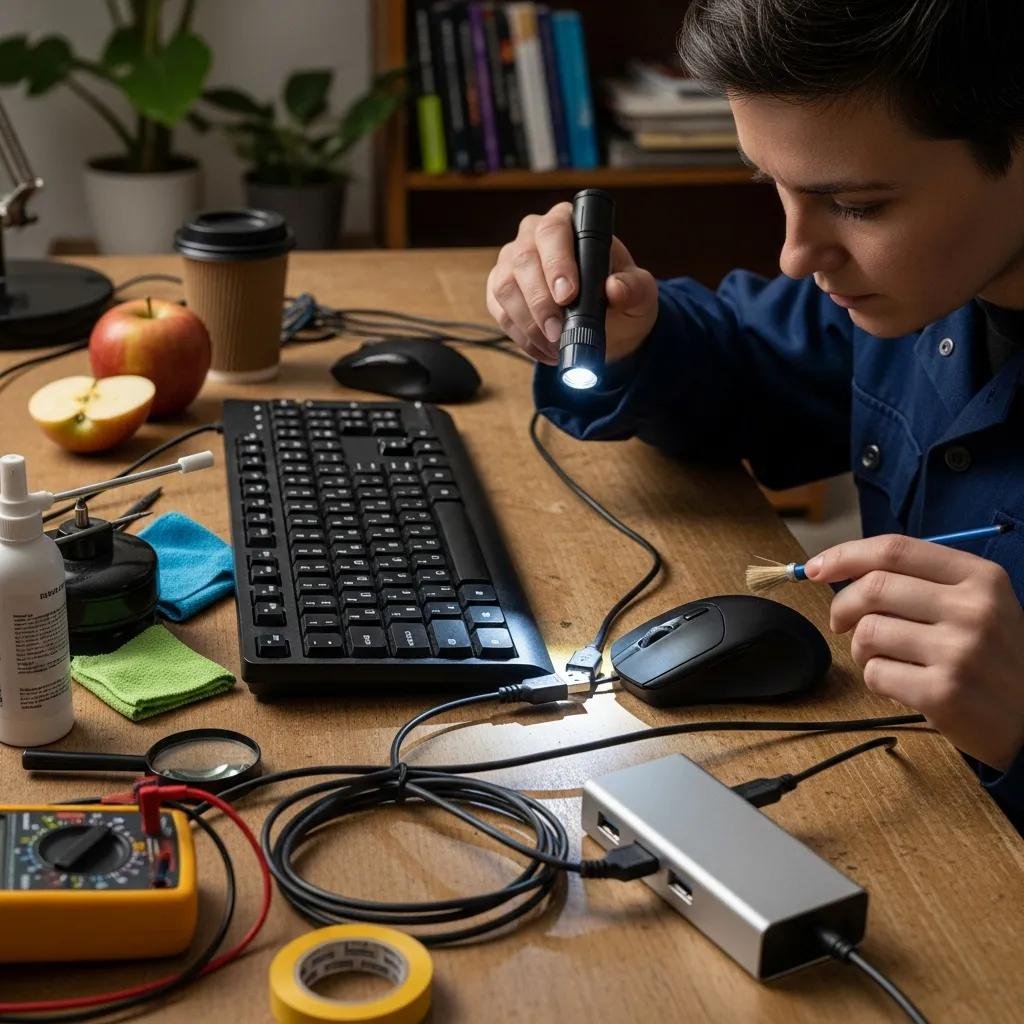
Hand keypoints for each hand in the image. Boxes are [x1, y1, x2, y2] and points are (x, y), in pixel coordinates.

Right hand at [485, 202, 658, 365]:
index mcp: (569, 224)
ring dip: (528, 322)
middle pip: (523, 259)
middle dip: (540, 301)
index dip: (557, 263)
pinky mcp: (499, 293)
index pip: (553, 231)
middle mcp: (533, 237)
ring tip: (554, 344)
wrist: (608, 325)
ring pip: (505, 287)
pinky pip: (501, 312)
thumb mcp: (640, 293)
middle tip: (558, 331)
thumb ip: (633, 287)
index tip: (568, 295)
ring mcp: (512, 264)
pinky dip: (522, 336)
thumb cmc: (622, 298)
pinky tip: (544, 349)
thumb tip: (615, 287)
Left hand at [804, 534, 1023, 771]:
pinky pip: (875, 673)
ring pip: (867, 632)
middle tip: (841, 623)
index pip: (895, 550)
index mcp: (981, 577)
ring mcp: (959, 651)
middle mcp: (974, 609)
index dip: (845, 555)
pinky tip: (902, 684)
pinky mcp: (943, 693)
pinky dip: (876, 679)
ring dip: (861, 649)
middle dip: (842, 606)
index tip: (815, 569)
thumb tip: (840, 569)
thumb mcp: (977, 604)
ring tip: (887, 659)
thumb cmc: (991, 656)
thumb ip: (920, 581)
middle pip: (873, 588)